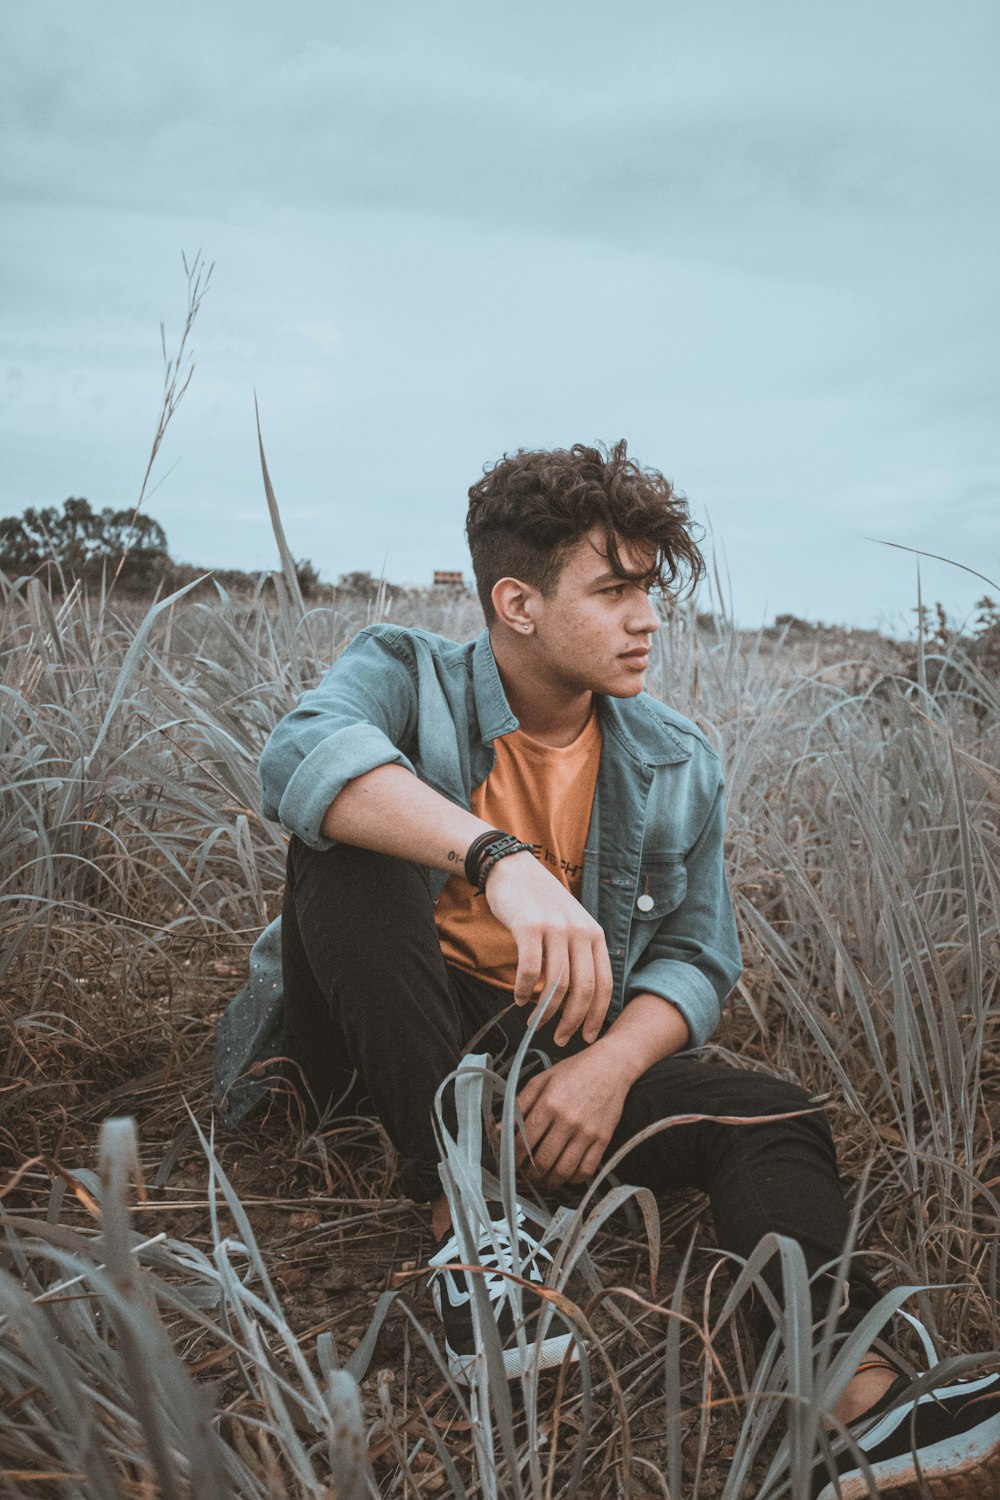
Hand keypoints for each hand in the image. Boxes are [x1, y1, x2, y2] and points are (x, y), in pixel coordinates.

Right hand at [482, 852, 612, 1044]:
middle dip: (573, 1021)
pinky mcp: (529, 926)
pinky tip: (519, 998)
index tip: (587, 1037)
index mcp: (595, 935)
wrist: (513, 869)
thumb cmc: (541, 904)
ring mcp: (555, 928)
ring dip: (545, 1011)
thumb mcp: (571, 925)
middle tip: (561, 1039)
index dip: (597, 1015)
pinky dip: (524, 990)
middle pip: (583, 989)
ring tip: (534, 1022)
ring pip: (556, 984)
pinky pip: (530, 969)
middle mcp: (580, 931)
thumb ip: (579, 955)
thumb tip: (579, 1001)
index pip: (604, 984)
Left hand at [503, 1046, 631, 1187]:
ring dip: (548, 1181)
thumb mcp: (542, 1080)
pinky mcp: (603, 1140)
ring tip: (542, 1178)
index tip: (510, 1161)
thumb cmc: (575, 1071)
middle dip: (529, 1173)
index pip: (524, 1141)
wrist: (612, 1066)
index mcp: (549, 1104)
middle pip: (542, 1161)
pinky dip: (573, 1179)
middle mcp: (567, 1121)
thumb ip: (519, 1104)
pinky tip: (565, 1175)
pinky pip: (586, 1170)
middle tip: (525, 1173)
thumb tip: (498, 1128)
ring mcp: (587, 1132)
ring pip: (563, 1171)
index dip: (513, 1156)